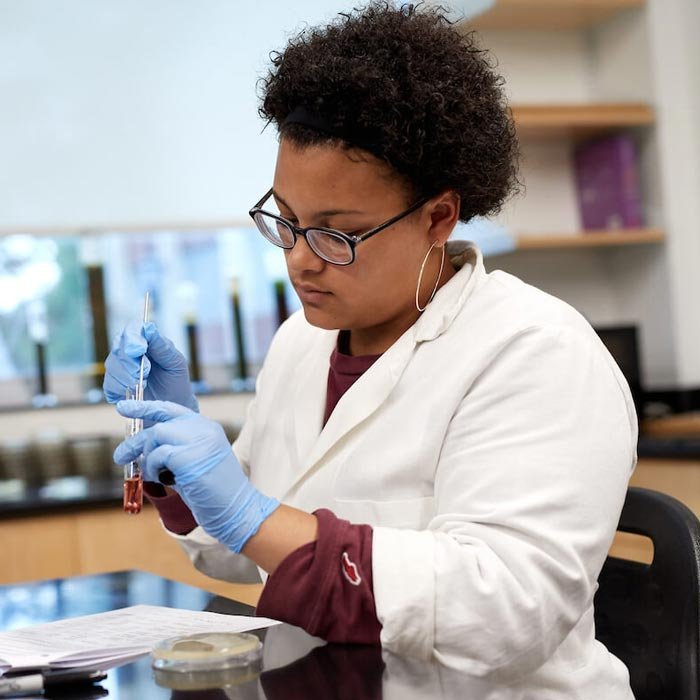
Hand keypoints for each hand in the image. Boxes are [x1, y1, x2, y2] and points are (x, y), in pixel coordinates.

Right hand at [103, 321, 197, 411]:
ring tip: (143, 384)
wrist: (173, 405)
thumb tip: (149, 328)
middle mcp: (129, 352)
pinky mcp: (113, 386)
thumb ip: (162, 346)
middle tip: (146, 372)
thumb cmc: (176, 381)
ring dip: (127, 376)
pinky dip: (120, 389)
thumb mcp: (175, 363)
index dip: (133, 337)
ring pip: (111, 365)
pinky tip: (134, 392)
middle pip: (119, 347)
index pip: (133, 329)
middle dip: (131, 361)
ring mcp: (119, 368)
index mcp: (146, 341)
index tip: (139, 350)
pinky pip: (109, 384)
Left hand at [113, 400, 279, 552]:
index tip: (123, 407)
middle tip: (121, 456)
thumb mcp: (194, 462)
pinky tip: (164, 479)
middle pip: (159, 423)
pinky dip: (154, 469)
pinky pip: (158, 456)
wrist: (236, 508)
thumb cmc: (214, 492)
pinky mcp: (190, 456)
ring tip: (155, 474)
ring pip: (157, 436)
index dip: (145, 407)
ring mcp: (199, 440)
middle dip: (136, 441)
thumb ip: (174, 450)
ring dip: (148, 458)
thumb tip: (142, 449)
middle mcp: (204, 429)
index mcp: (207, 428)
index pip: (172, 409)